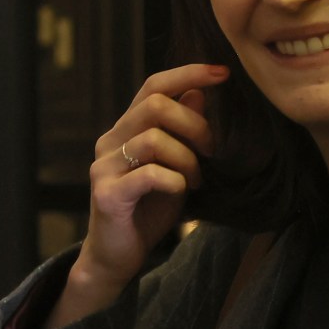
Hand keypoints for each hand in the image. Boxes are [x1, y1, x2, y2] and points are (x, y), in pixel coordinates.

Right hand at [47, 63, 228, 328]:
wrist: (117, 256)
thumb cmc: (148, 210)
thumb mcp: (176, 166)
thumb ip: (184, 131)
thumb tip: (200, 92)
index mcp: (126, 129)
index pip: (153, 86)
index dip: (188, 73)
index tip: (224, 72)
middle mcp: (110, 141)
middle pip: (155, 105)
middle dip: (195, 125)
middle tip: (213, 151)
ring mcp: (104, 166)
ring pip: (154, 139)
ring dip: (187, 159)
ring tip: (196, 180)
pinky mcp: (106, 193)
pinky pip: (150, 174)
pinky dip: (175, 181)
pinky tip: (181, 192)